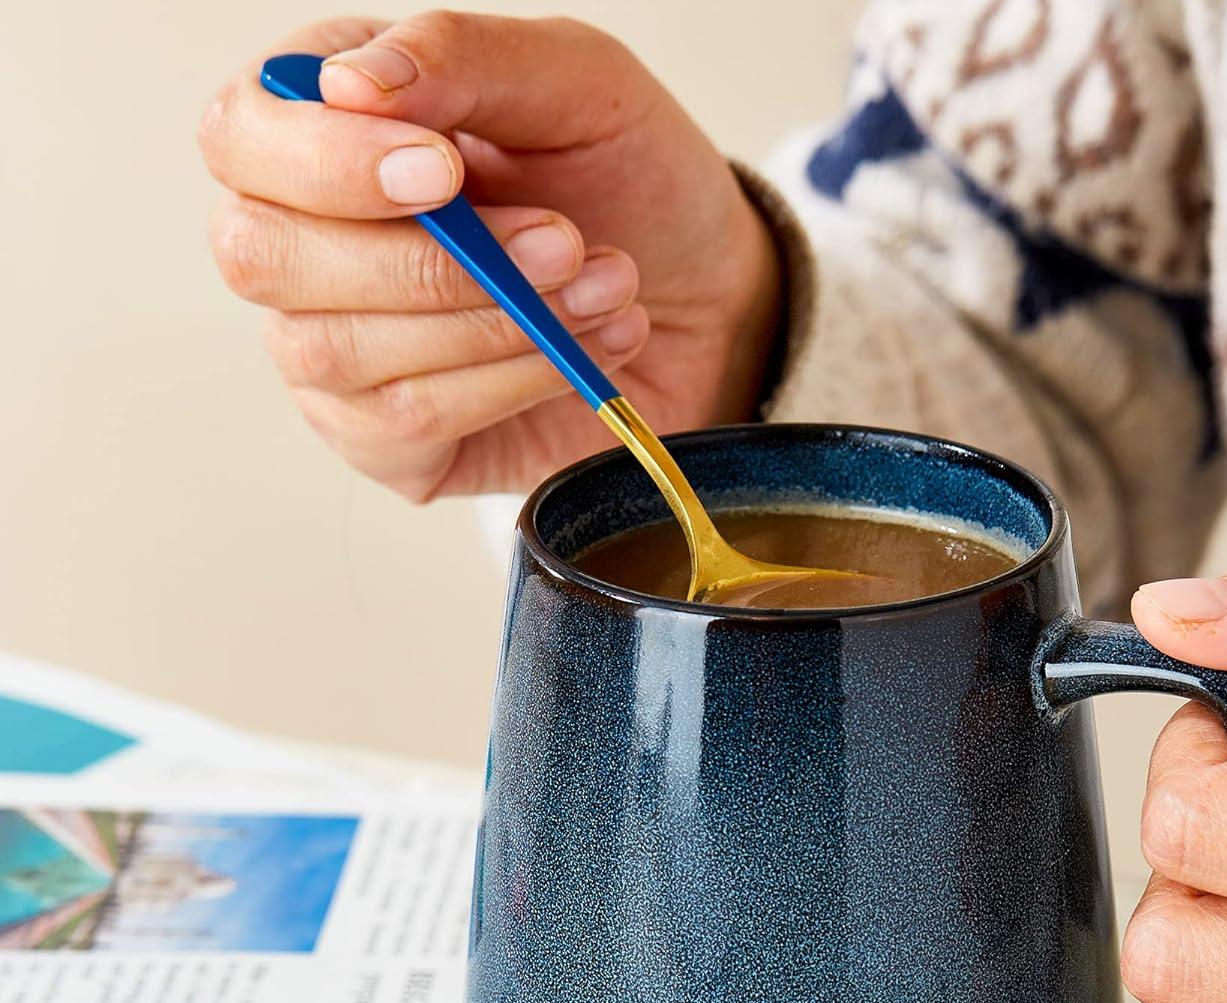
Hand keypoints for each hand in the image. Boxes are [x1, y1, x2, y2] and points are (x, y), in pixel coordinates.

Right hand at [199, 13, 782, 501]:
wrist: (705, 299)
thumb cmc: (628, 182)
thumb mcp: (575, 83)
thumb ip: (462, 59)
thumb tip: (346, 80)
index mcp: (324, 127)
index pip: (243, 137)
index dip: (330, 161)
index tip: (446, 172)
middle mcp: (304, 242)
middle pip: (265, 257)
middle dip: (430, 262)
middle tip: (562, 242)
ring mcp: (333, 352)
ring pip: (343, 350)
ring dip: (495, 324)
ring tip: (605, 290)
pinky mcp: (385, 441)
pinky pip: (408, 423)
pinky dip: (511, 384)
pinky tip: (585, 353)